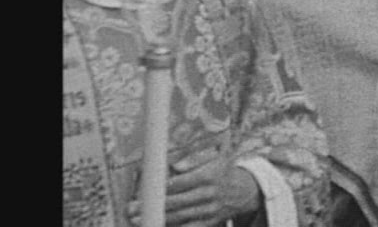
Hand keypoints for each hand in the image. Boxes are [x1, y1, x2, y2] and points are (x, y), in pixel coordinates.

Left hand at [128, 146, 260, 226]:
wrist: (245, 191)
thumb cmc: (223, 171)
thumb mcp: (214, 158)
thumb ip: (194, 159)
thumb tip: (176, 166)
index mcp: (210, 175)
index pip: (181, 182)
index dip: (162, 188)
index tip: (146, 190)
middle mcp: (210, 194)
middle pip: (177, 202)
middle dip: (153, 206)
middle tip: (132, 208)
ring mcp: (210, 211)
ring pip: (180, 217)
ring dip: (157, 219)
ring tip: (137, 219)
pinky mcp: (209, 222)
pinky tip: (158, 226)